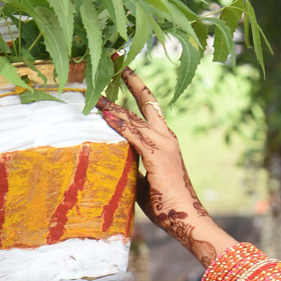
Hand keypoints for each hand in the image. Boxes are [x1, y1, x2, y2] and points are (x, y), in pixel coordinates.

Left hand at [97, 69, 217, 263]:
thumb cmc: (166, 205)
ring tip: (95, 89)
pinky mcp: (157, 156)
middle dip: (129, 81)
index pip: (149, 108)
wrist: (186, 218)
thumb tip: (112, 163)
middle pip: (145, 101)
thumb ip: (130, 166)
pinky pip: (133, 135)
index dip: (136, 88)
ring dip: (113, 103)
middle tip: (114, 61)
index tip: (124, 72)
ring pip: (134, 117)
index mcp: (165, 141)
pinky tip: (104, 114)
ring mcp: (163, 145)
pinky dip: (118, 124)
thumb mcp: (143, 180)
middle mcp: (166, 137)